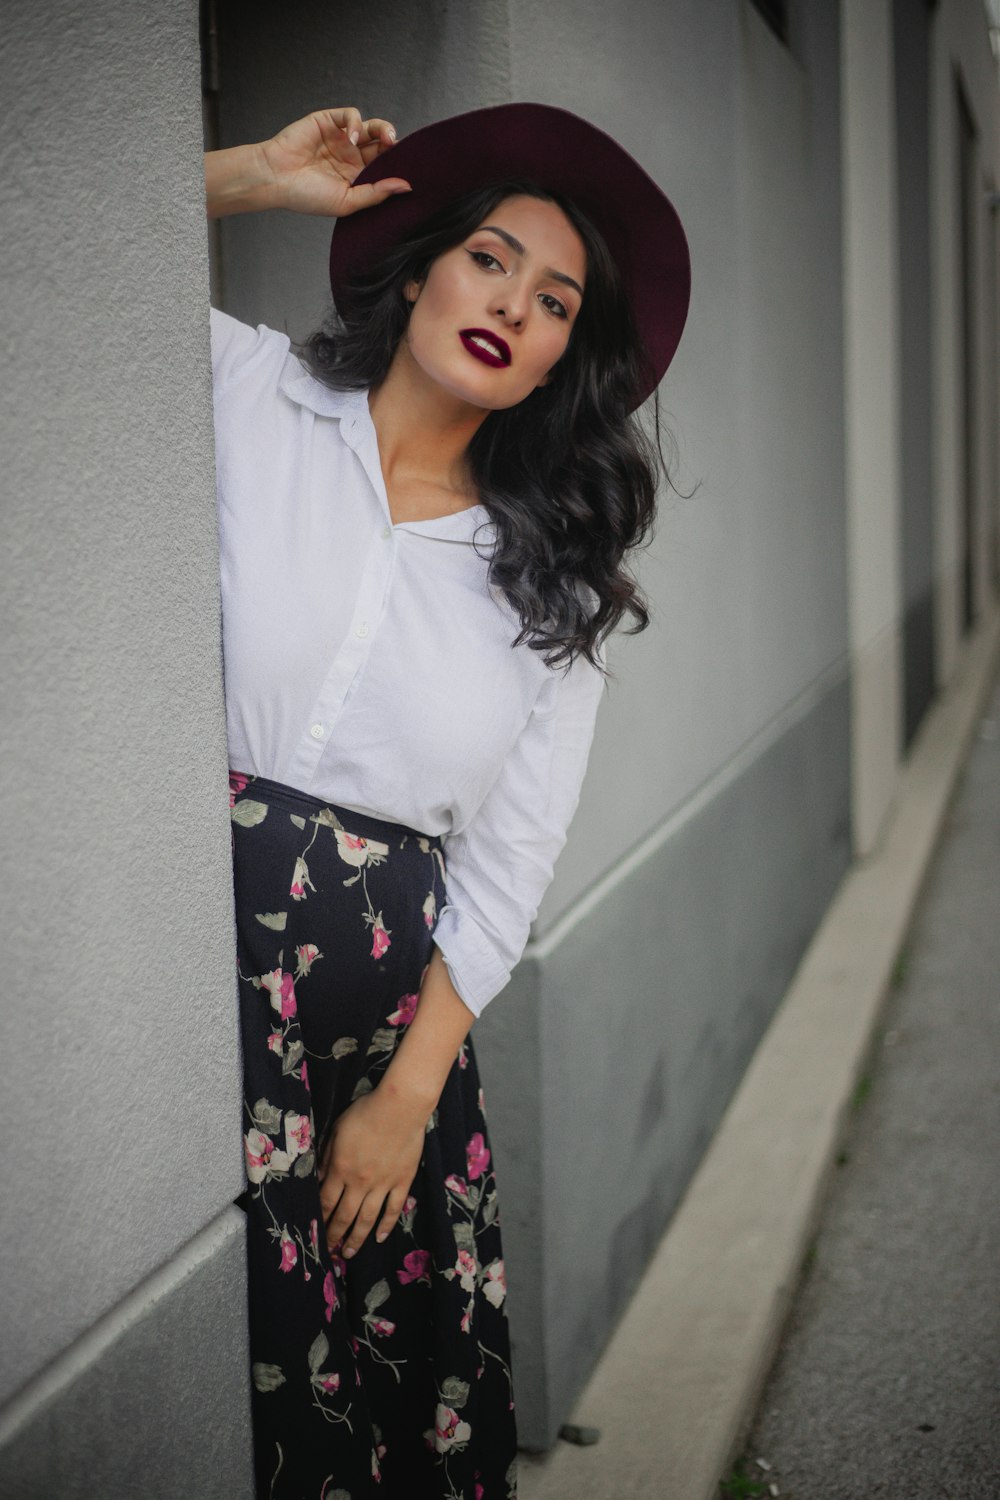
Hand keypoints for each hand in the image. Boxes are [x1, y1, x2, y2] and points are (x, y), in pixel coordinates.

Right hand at [260, 106, 409, 216]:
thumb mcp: (347, 201)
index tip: (411, 169)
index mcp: (357, 177)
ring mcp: (340, 137)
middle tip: (400, 150)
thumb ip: (376, 193)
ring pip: (372, 127)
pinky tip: (352, 137)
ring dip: (384, 130)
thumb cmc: (307, 196)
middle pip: (383, 146)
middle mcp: (351, 156)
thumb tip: (405, 187)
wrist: (276, 178)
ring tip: (387, 139)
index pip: (385, 167)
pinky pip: (351, 115)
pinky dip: (357, 123)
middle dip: (395, 146)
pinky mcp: (328, 121)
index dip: (398, 165)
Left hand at [318, 1085, 427, 1256]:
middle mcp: (359, 1182)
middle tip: (328, 1251)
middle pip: (344, 1216)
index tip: (315, 1232)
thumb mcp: (337, 1130)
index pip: (326, 1202)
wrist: (400, 1107)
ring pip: (367, 1219)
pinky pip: (393, 1209)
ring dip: (356, 1238)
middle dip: (334, 1235)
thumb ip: (327, 1156)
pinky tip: (379, 1237)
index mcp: (341, 1169)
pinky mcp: (402, 1181)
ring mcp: (382, 1184)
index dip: (320, 1219)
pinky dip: (386, 1225)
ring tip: (348, 1253)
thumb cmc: (365, 1113)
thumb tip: (320, 1178)